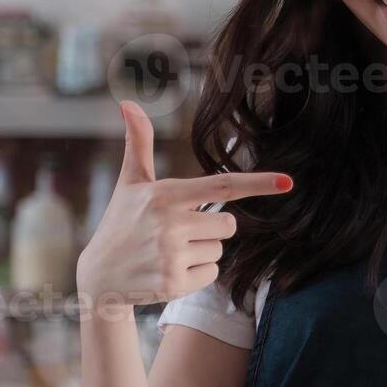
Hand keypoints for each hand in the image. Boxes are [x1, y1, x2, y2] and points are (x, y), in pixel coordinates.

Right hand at [75, 100, 292, 305]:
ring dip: (201, 251)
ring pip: (220, 250)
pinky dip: (195, 274)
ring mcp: (171, 255)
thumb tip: (128, 102)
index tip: (288, 182)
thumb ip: (137, 143)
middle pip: (228, 224)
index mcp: (165, 195)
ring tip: (167, 251)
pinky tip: (167, 271)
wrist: (98, 277)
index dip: (258, 183)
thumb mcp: (129, 183)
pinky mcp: (174, 284)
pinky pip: (212, 274)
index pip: (222, 186)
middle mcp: (169, 224)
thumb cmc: (120, 222)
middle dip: (210, 227)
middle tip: (175, 231)